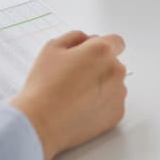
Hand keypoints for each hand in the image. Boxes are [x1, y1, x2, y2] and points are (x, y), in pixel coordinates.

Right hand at [12, 31, 126, 159]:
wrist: (41, 122)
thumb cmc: (44, 85)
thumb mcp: (52, 48)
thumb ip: (75, 37)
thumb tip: (87, 40)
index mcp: (102, 51)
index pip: (116, 42)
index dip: (101, 47)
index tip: (90, 56)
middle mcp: (116, 71)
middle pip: (114, 63)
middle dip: (99, 67)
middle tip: (75, 77)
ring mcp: (118, 94)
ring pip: (114, 84)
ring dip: (101, 85)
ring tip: (76, 95)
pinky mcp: (117, 114)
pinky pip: (112, 103)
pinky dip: (101, 104)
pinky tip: (81, 108)